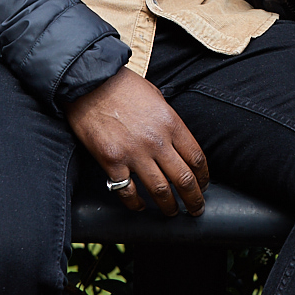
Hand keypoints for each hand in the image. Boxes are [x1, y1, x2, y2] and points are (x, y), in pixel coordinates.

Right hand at [63, 69, 210, 215]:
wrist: (90, 82)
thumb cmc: (124, 87)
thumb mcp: (157, 98)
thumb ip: (168, 123)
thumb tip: (176, 144)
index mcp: (171, 123)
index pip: (196, 157)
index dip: (204, 177)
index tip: (204, 185)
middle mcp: (156, 141)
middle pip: (184, 179)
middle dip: (194, 199)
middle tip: (197, 209)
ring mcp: (134, 153)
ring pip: (160, 190)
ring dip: (169, 206)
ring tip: (172, 213)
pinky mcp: (111, 161)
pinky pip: (127, 191)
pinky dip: (135, 203)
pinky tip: (139, 206)